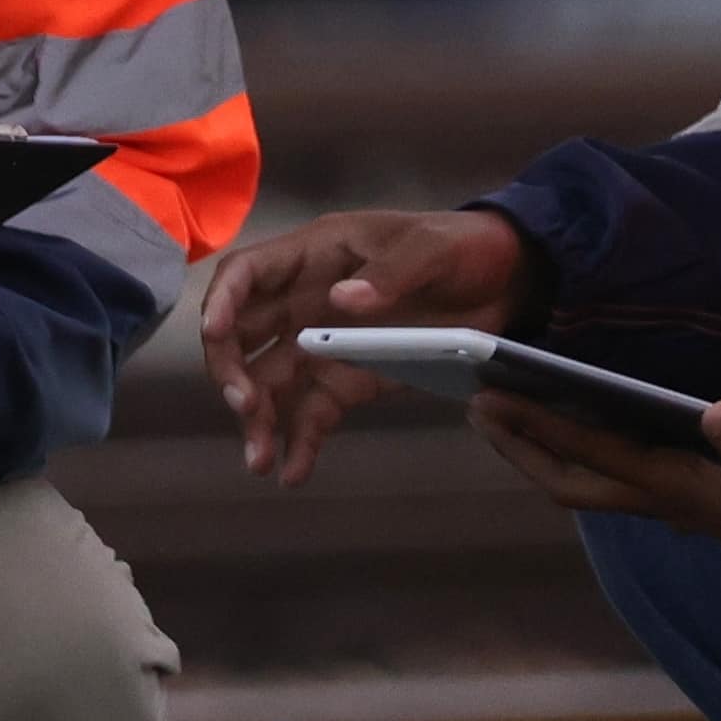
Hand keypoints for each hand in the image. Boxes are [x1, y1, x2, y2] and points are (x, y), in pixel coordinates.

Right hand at [205, 204, 526, 479]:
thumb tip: (341, 302)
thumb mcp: (431, 248)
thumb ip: (391, 272)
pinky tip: (293, 472)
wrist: (505, 286)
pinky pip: (311, 413)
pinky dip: (299, 442)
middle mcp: (304, 302)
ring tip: (261, 461)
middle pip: (242, 336)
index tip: (215, 333)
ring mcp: (322, 346)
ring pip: (269, 384)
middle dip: (232, 371)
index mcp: (314, 257)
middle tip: (245, 406)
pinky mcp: (347, 383)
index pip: (247, 274)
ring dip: (257, 420)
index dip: (222, 301)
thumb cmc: (461, 249)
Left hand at [470, 378, 720, 603]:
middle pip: (571, 479)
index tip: (488, 396)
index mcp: (672, 488)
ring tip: (516, 415)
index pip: (588, 455)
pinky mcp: (696, 501)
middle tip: (477, 408)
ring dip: (550, 451)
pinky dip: (594, 451)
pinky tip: (598, 430)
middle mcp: (662, 499)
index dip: (537, 426)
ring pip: (594, 480)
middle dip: (522, 447)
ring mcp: (676, 503)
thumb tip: (719, 409)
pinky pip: (624, 475)